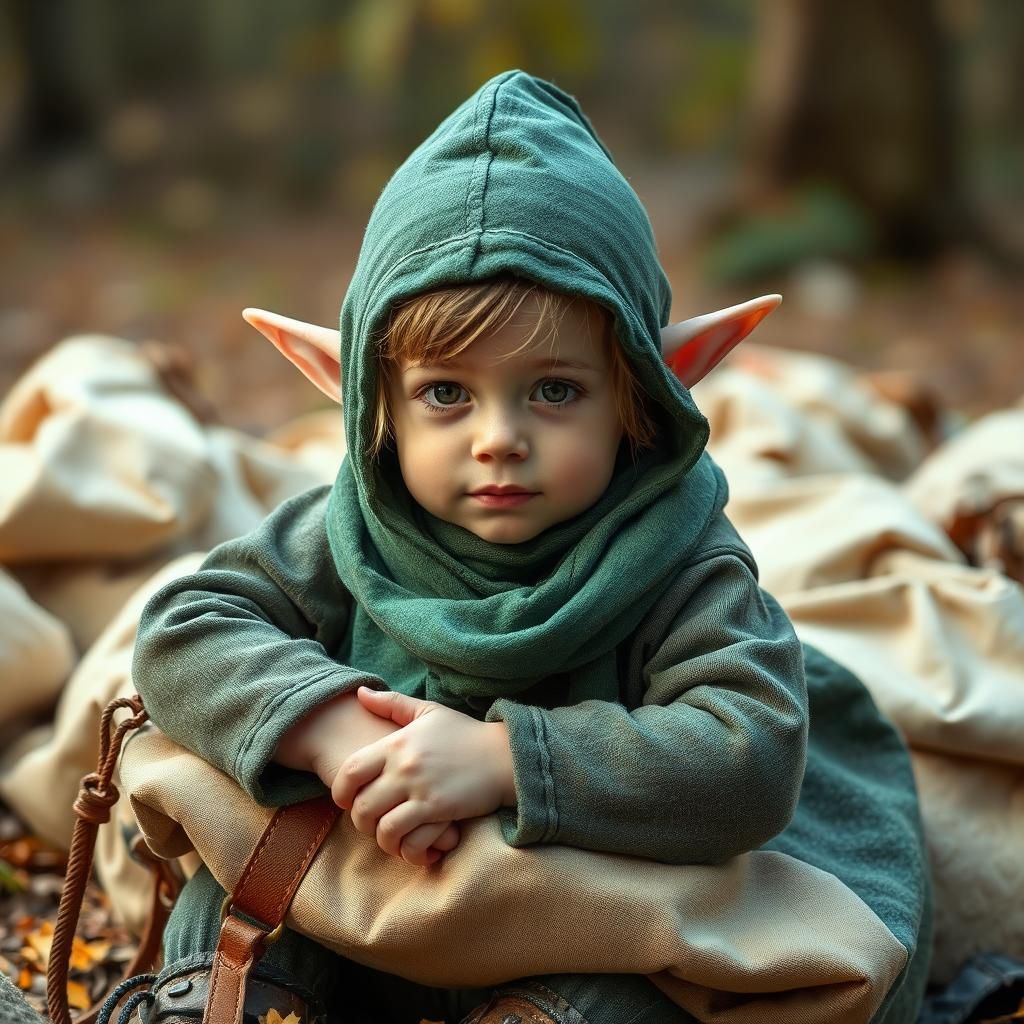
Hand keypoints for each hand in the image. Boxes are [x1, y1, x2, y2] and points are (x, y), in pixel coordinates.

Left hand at [274, 690, 460, 864]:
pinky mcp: (438, 810)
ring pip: (381, 827)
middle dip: (360, 822)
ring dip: (381, 839)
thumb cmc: (465, 733)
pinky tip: (412, 848)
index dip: (340, 792)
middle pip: (361, 806)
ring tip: (391, 838)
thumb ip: (392, 703)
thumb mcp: (428, 712)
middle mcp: (404, 766)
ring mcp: (420, 789)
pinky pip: (406, 839)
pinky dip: (405, 850)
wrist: (504, 755)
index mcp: (397, 743)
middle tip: (371, 824)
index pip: (350, 771)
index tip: (347, 801)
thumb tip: (361, 693)